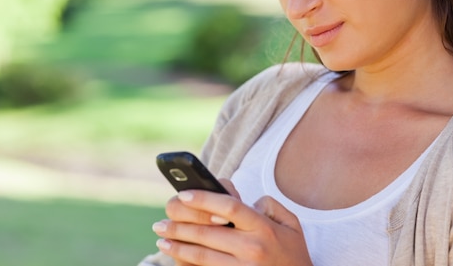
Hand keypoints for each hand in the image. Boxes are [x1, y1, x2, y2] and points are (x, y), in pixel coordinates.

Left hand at [152, 180, 312, 265]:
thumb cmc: (292, 254)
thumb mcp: (291, 225)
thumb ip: (268, 205)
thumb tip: (242, 199)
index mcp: (264, 228)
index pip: (229, 206)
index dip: (204, 199)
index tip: (183, 194)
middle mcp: (253, 248)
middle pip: (208, 232)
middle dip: (179, 226)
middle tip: (159, 222)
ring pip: (202, 256)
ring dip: (177, 247)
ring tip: (161, 240)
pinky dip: (187, 265)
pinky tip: (176, 258)